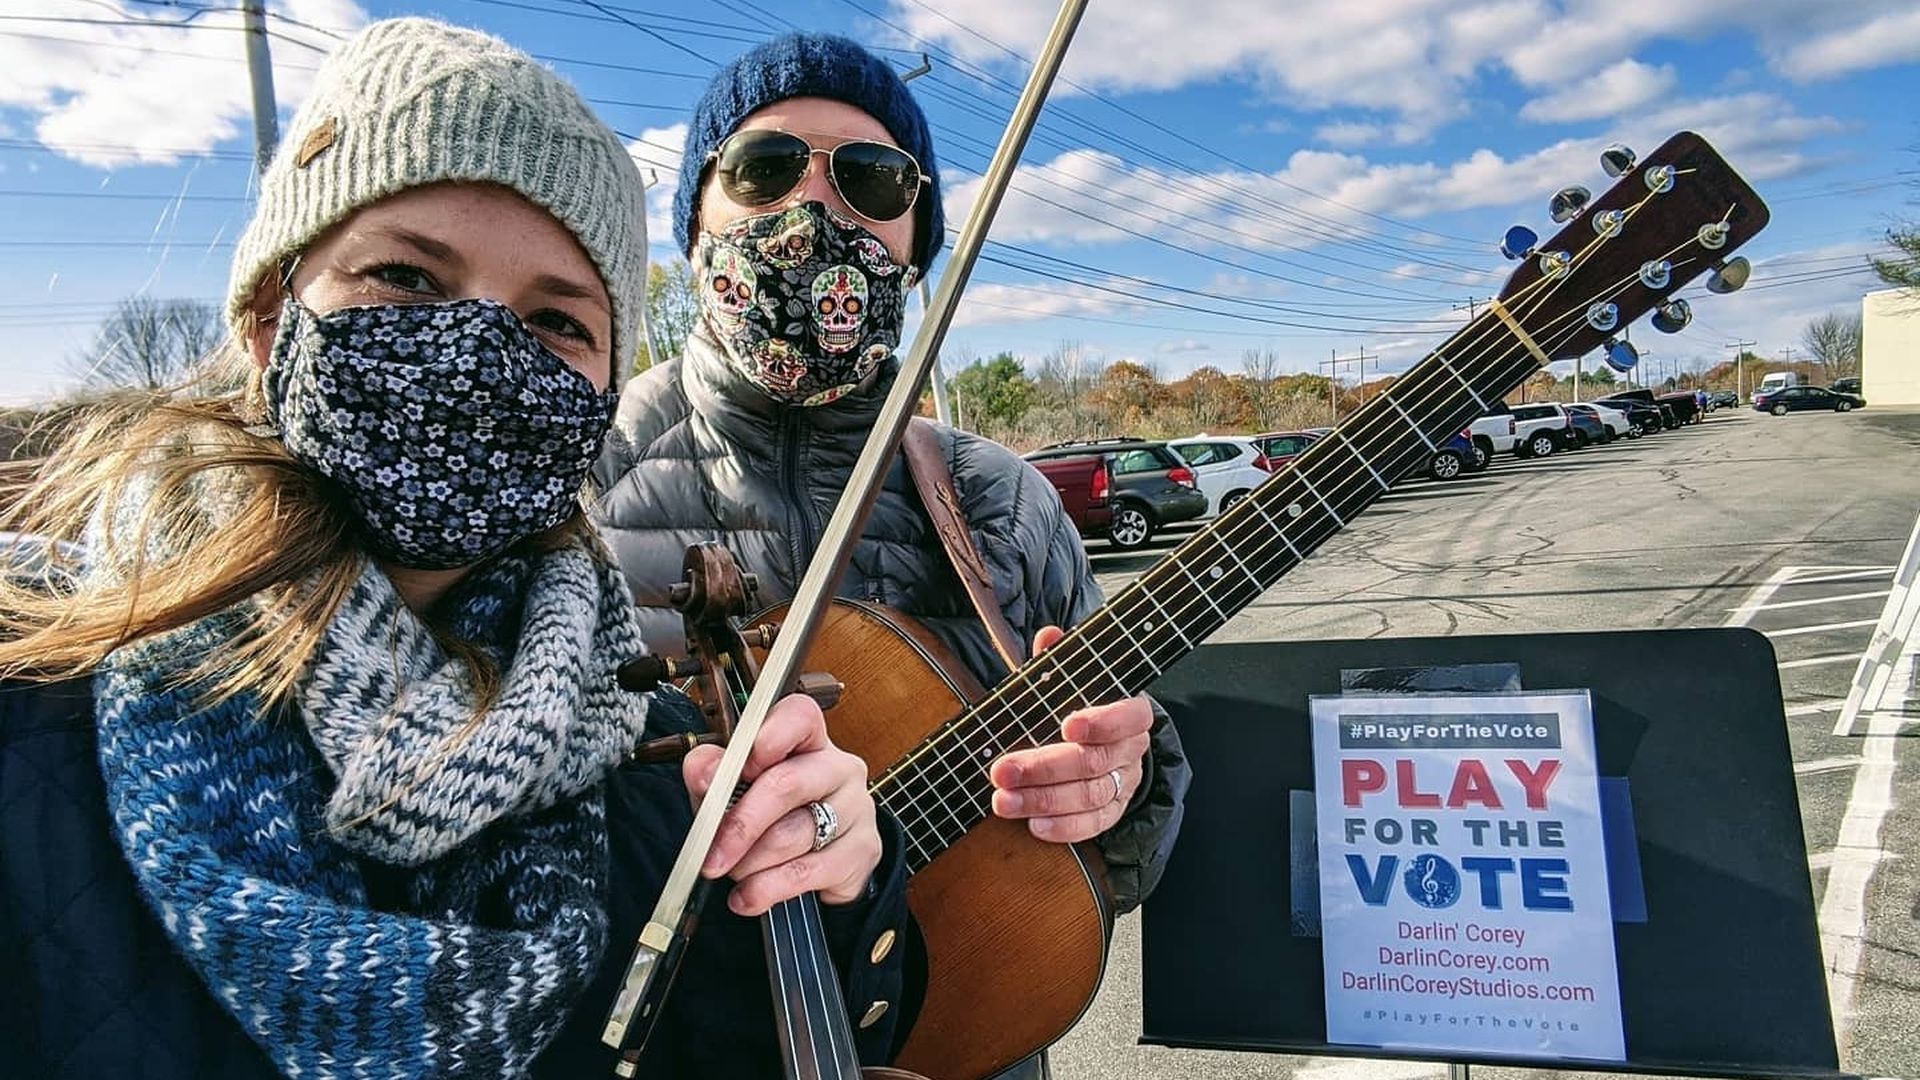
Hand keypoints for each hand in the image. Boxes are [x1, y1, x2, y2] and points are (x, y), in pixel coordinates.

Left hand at [683, 693, 879, 915]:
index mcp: (809, 740)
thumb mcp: (734, 791)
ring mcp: (857, 808)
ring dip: (750, 863)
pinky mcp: (862, 851)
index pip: (799, 716)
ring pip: (793, 835)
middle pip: (787, 784)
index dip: (769, 736)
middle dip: (740, 825)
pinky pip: (807, 872)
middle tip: (710, 856)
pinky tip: (748, 897)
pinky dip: (767, 889)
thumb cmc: (773, 816)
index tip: (741, 766)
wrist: (821, 865)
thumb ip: (714, 775)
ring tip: (732, 873)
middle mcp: (839, 768)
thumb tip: (703, 770)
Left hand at [988, 625, 1152, 842]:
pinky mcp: (1112, 812)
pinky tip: (1033, 826)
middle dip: (1044, 768)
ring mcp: (1123, 784)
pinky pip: (1093, 825)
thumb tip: (1049, 636)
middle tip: (1003, 771)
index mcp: (1129, 712)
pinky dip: (1064, 828)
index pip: (1129, 716)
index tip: (1068, 725)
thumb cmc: (1079, 705)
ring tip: (1003, 801)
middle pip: (1094, 762)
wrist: (1103, 741)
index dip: (1103, 722)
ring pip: (1090, 796)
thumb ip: (1059, 663)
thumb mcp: (1070, 681)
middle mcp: (1131, 750)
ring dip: (1044, 800)